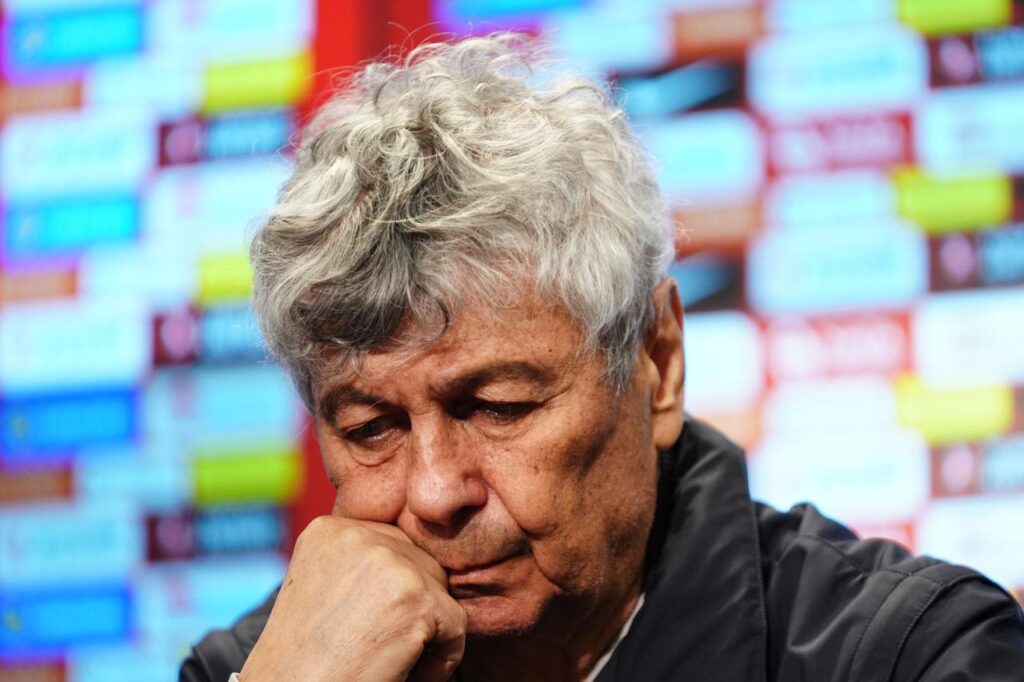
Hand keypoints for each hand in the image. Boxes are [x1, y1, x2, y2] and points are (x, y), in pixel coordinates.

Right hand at [238, 516, 465, 681]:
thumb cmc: (305, 659)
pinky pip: (457, 625)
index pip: (393, 545)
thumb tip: (418, 561)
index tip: (369, 627)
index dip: (392, 592)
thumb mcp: (319, 589)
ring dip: (427, 632)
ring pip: (441, 592)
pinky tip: (402, 673)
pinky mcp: (417, 599)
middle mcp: (359, 535)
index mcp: (331, 530)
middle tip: (380, 646)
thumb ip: (361, 564)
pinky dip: (441, 659)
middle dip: (413, 608)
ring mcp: (390, 564)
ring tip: (388, 659)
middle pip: (421, 563)